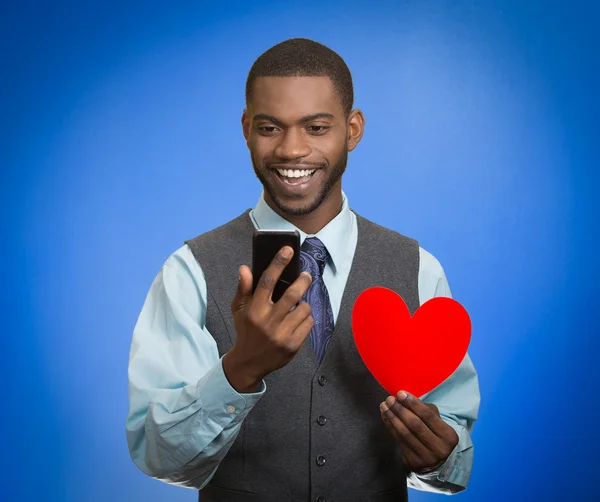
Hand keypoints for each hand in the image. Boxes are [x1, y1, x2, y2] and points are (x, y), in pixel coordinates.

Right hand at [223, 246, 313, 392]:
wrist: (249, 363)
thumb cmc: (246, 331)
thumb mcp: (238, 310)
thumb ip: (243, 289)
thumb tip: (245, 268)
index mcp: (253, 310)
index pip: (267, 281)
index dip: (278, 263)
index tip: (288, 250)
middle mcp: (267, 322)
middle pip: (292, 294)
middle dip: (303, 281)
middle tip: (306, 276)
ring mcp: (281, 335)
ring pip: (303, 309)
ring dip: (303, 304)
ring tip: (297, 306)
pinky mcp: (292, 345)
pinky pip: (308, 323)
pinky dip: (306, 319)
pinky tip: (298, 321)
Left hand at [380, 391, 458, 473]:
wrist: (436, 463)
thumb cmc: (435, 435)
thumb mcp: (438, 422)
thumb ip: (425, 410)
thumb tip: (405, 398)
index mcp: (449, 436)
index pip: (428, 416)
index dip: (413, 404)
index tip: (400, 393)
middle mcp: (439, 449)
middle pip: (415, 425)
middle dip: (400, 410)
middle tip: (389, 399)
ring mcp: (426, 458)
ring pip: (405, 433)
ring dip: (392, 418)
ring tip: (384, 406)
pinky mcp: (413, 462)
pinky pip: (399, 441)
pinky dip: (390, 427)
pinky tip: (386, 417)